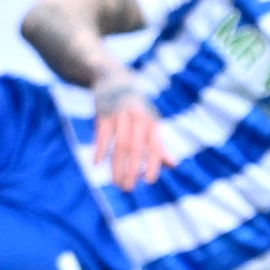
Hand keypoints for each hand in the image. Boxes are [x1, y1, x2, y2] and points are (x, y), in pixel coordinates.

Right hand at [87, 69, 167, 190]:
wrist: (114, 80)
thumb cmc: (136, 108)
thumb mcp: (149, 123)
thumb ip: (159, 144)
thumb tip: (173, 165)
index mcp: (152, 123)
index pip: (155, 147)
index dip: (153, 164)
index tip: (148, 181)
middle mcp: (138, 119)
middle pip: (136, 149)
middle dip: (131, 170)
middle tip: (126, 189)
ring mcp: (120, 115)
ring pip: (119, 145)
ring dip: (116, 165)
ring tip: (115, 182)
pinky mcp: (103, 112)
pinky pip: (102, 134)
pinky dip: (100, 150)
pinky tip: (96, 164)